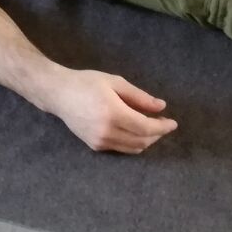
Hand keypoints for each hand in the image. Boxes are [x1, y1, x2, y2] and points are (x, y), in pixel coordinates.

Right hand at [41, 69, 176, 153]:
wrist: (58, 94)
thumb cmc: (86, 83)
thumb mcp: (115, 83)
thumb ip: (139, 97)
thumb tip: (161, 107)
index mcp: (113, 114)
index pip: (146, 128)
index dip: (162, 127)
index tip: (173, 123)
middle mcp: (107, 132)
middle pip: (142, 141)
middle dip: (157, 135)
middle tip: (164, 123)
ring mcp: (100, 142)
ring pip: (132, 148)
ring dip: (146, 140)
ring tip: (152, 127)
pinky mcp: (94, 146)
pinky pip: (121, 148)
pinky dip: (133, 142)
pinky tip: (134, 130)